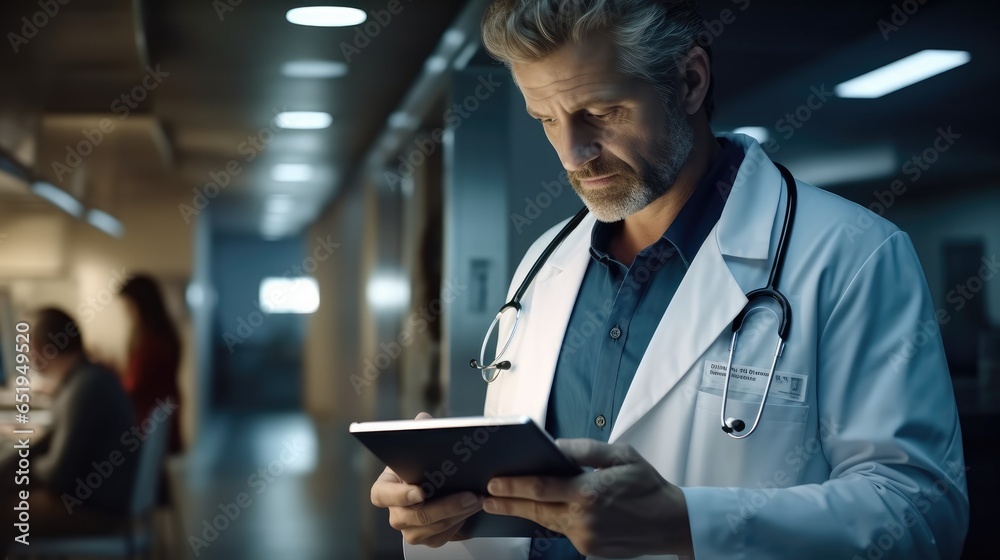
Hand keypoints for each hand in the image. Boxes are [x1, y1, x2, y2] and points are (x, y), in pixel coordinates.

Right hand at [370, 412, 485, 547]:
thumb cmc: (426, 464)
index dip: (399, 495)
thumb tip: (423, 419)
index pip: (381, 496)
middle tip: (468, 495)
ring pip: (429, 529)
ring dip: (456, 515)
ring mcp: (410, 529)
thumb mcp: (421, 447)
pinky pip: (441, 537)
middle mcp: (395, 512)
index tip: (420, 491)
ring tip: (477, 499)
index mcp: (385, 488)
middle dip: (442, 507)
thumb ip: (419, 431)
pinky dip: (459, 524)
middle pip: (410, 517)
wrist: (441, 485)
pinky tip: (473, 509)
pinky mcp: (427, 539)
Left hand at [483, 439, 693, 557]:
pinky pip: (562, 530)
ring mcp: (585, 537)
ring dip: (525, 511)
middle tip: (485, 497)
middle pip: (535, 509)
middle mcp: (583, 518)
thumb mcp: (620, 455)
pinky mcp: (588, 549)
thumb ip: (583, 450)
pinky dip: (549, 519)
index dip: (513, 486)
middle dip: (507, 503)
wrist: (672, 523)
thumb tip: (554, 444)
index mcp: (589, 492)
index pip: (540, 488)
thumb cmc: (647, 485)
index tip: (493, 482)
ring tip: (503, 501)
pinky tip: (538, 508)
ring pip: (546, 522)